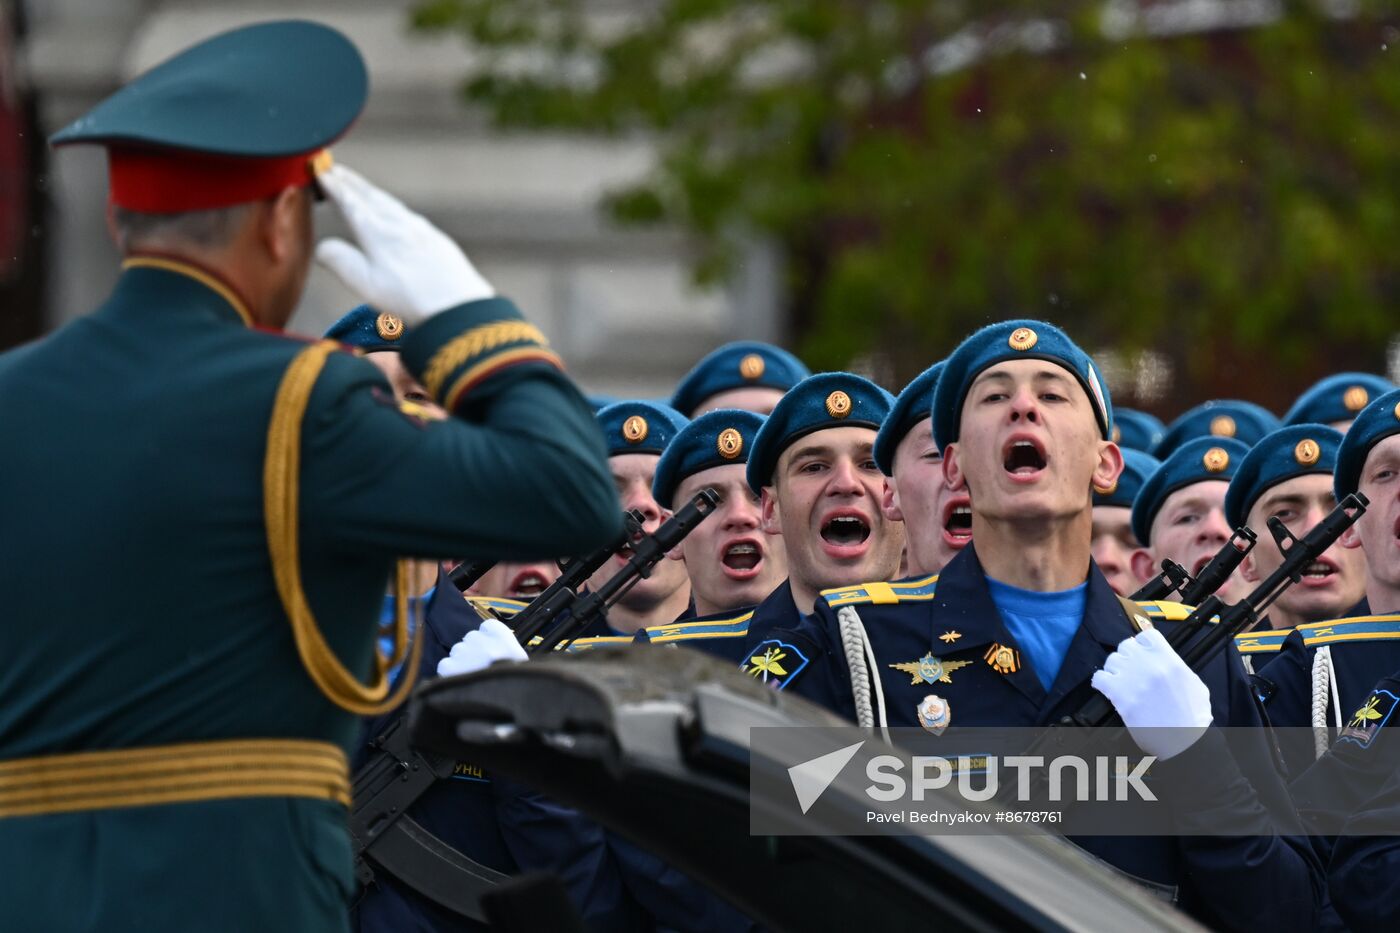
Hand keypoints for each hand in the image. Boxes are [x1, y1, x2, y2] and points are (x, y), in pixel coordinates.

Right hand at [315, 164, 494, 320]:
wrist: (459, 304)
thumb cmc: (411, 298)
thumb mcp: (366, 284)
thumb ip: (341, 262)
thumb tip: (321, 246)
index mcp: (377, 232)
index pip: (350, 202)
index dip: (334, 187)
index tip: (321, 173)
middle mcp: (399, 223)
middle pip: (370, 196)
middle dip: (351, 182)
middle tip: (335, 171)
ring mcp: (420, 229)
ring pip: (390, 203)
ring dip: (371, 192)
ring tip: (360, 187)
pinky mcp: (436, 239)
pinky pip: (407, 214)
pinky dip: (392, 206)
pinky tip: (394, 212)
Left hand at [436, 618, 526, 677]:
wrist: (505, 704)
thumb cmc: (516, 686)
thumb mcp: (520, 663)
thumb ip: (505, 650)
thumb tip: (492, 649)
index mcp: (502, 637)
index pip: (488, 626)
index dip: (487, 639)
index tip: (490, 649)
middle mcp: (481, 641)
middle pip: (471, 638)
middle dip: (474, 651)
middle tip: (481, 668)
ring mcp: (464, 653)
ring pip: (458, 650)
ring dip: (462, 662)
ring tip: (472, 679)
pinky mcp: (450, 667)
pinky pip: (445, 664)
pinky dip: (450, 673)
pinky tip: (461, 683)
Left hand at [1091, 627, 1212, 759]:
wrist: (1183, 741)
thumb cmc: (1192, 717)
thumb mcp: (1194, 684)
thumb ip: (1177, 667)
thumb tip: (1165, 659)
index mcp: (1169, 660)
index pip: (1147, 635)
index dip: (1142, 644)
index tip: (1142, 652)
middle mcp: (1149, 664)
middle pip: (1126, 646)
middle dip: (1127, 657)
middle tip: (1131, 670)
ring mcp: (1133, 678)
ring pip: (1112, 660)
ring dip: (1115, 670)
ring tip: (1121, 681)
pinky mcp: (1119, 694)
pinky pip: (1099, 678)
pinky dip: (1101, 682)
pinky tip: (1108, 689)